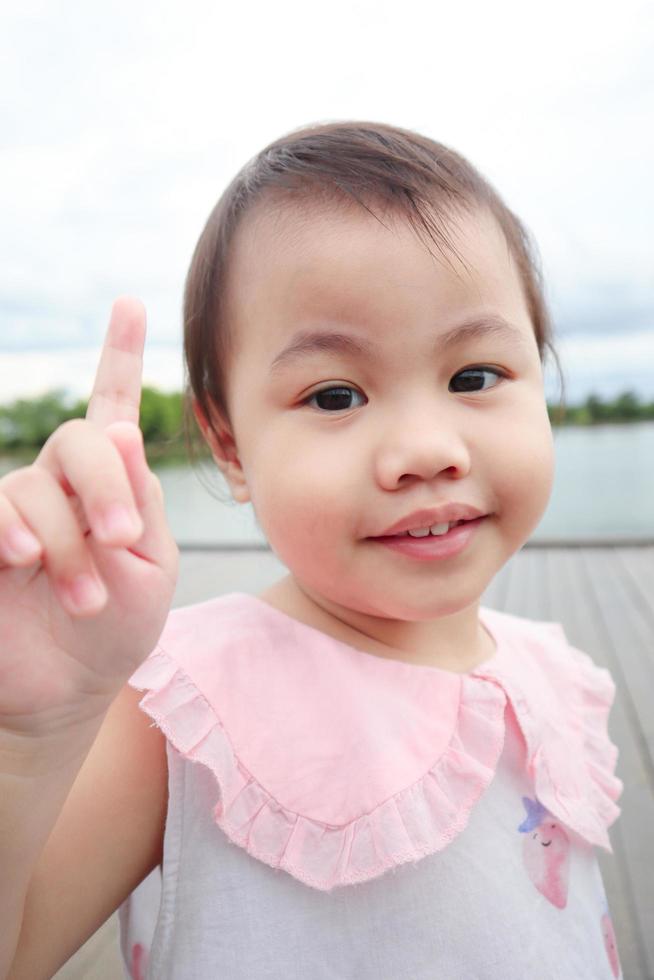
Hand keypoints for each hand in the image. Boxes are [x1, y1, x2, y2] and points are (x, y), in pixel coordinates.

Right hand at [0, 298, 178, 739]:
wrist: (64, 691)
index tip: (130, 302)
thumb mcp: (152, 568)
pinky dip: (8, 532)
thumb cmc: (116, 629)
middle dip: (105, 487)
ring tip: (86, 597)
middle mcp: (60, 485)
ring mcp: (13, 510)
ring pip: (32, 488)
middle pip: (80, 441)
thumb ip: (140, 500)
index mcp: (111, 485)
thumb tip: (119, 427)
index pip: (112, 408)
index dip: (120, 355)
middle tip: (121, 539)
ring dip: (65, 543)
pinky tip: (21, 562)